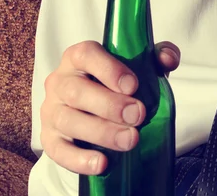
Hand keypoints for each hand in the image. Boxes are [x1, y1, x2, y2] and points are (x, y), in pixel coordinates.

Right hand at [40, 39, 179, 174]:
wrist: (100, 107)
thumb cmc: (120, 80)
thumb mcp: (141, 64)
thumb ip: (159, 55)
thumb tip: (167, 59)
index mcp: (78, 56)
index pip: (86, 55)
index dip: (109, 69)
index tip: (133, 85)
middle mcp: (60, 81)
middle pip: (77, 91)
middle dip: (109, 105)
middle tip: (137, 115)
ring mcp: (51, 110)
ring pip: (68, 120)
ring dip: (101, 132)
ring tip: (130, 140)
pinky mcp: (49, 138)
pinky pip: (58, 151)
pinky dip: (79, 159)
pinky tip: (102, 163)